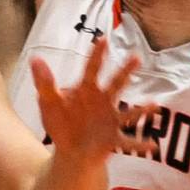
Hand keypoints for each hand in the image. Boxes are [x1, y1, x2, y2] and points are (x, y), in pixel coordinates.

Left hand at [31, 37, 155, 161]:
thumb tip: (34, 58)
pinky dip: (141, 144)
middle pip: (115, 84)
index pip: (91, 68)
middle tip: (137, 57)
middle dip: (125, 72)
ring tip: (155, 104)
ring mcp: (110, 120)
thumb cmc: (61, 121)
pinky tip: (153, 146)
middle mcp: (102, 102)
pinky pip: (129, 142)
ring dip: (141, 109)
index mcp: (86, 90)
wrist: (70, 150)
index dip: (97, 54)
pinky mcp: (114, 140)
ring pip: (128, 113)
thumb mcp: (48, 102)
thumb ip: (44, 82)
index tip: (103, 39)